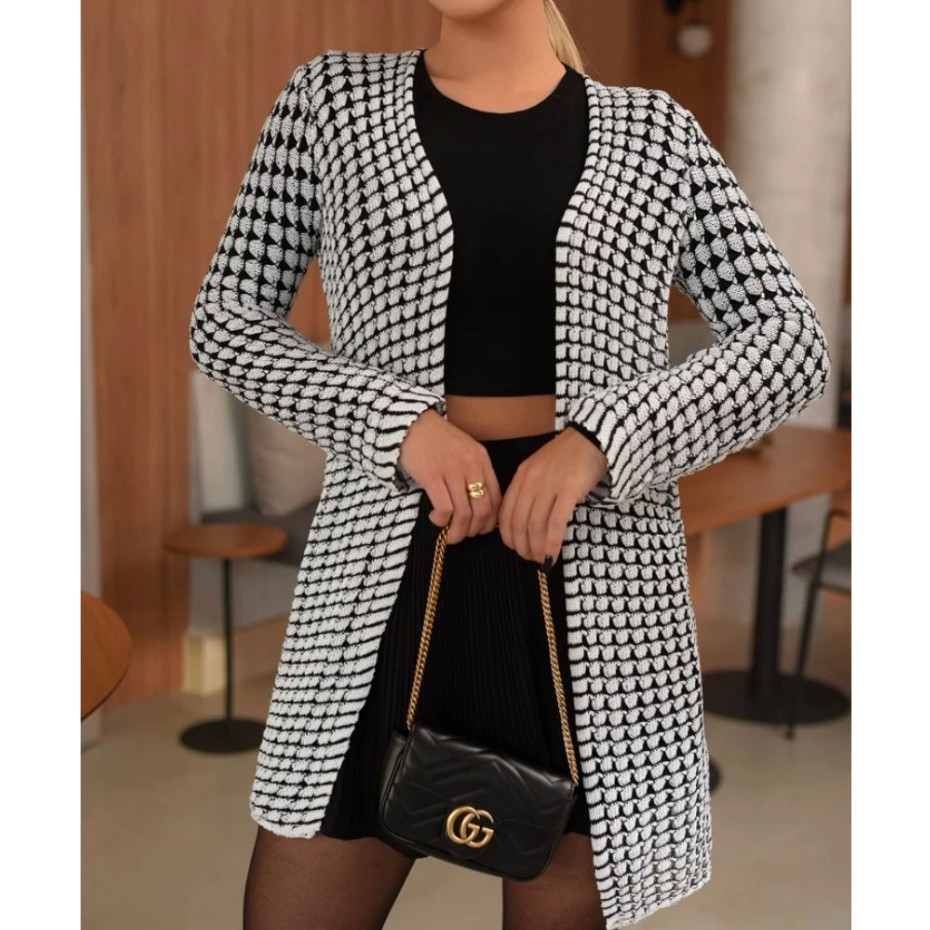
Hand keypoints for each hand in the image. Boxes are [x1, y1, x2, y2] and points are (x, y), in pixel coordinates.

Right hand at [398, 409, 502, 544]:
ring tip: (449, 535)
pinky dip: (442, 520)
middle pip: (483, 510)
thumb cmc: (436, 440)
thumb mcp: (464, 450)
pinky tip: (436, 518)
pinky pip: (445, 508)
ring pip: (464, 513)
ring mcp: (452, 470)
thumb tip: (478, 505)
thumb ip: (474, 472)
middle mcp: (471, 465)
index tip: (480, 529)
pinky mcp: (432, 475)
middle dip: (474, 530)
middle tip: (464, 535)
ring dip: (457, 531)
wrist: (410, 423)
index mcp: (482, 459)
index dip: (490, 521)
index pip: (496, 498)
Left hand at [497, 428, 607, 566]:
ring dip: (536, 548)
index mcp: (521, 477)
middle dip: (521, 546)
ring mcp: (549, 485)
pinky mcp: (569, 490)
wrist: (591, 438)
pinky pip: (556, 522)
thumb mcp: (539, 470)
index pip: (505, 513)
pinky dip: (552, 543)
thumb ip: (528, 491)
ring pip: (535, 525)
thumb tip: (522, 523)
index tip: (514, 548)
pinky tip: (552, 555)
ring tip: (541, 560)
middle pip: (518, 522)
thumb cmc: (566, 457)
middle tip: (529, 558)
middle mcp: (531, 481)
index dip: (507, 536)